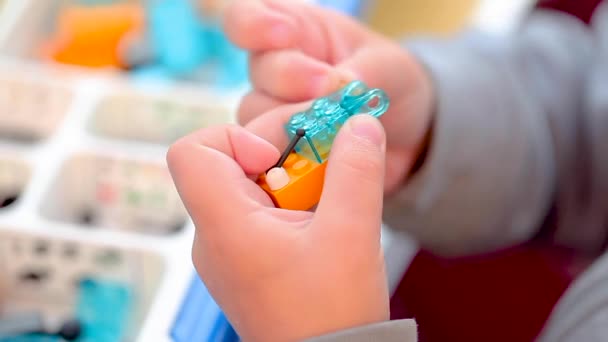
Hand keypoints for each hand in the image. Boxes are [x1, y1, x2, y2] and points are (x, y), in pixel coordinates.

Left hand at [167, 114, 388, 341]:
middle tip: (331, 149)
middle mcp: (217, 235)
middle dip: (284, 147)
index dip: (233, 136)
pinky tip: (326, 213)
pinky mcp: (249, 258)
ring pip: (251, 183)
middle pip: (231, 159)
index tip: (278, 153)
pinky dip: (293, 199)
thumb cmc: (332, 316)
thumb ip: (356, 170)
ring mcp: (230, 249)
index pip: (192, 151)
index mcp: (225, 226)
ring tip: (333, 189)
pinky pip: (262, 209)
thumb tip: (359, 124)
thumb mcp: (353, 234)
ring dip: (295, 173)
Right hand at [224, 0, 434, 193]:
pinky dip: (295, 155)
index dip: (254, 24)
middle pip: (259, 69)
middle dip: (290, 76)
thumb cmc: (390, 83)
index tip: (282, 34)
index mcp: (296, 32)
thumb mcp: (390, 67)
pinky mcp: (280, 150)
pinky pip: (269, 155)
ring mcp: (274, 112)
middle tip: (325, 86)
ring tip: (331, 127)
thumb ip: (366, 72)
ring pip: (258, 115)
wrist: (405, 134)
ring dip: (292, 120)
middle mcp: (276, 70)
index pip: (248, 18)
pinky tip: (322, 157)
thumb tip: (339, 83)